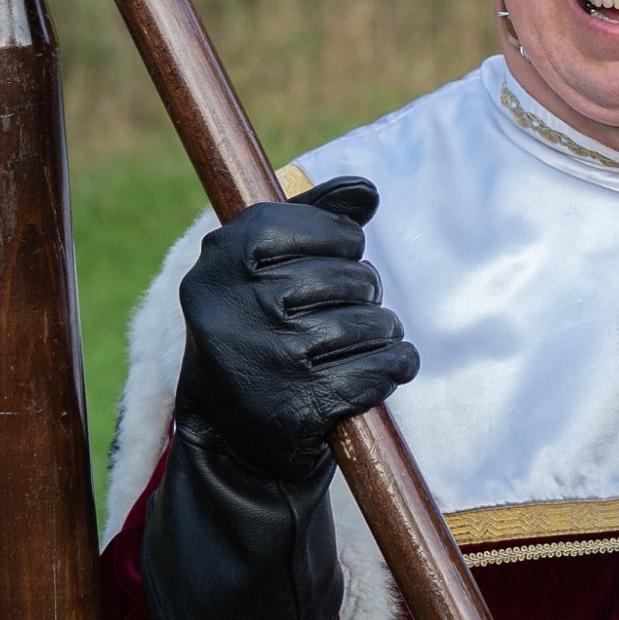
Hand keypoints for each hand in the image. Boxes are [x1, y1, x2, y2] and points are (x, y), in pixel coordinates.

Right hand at [174, 178, 418, 482]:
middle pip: (357, 278)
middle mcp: (238, 304)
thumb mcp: (262, 263)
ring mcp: (267, 357)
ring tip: (357, 342)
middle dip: (363, 294)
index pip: (333, 229)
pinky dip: (394, 367)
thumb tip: (368, 191)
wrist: (227, 428)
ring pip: (374, 324)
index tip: (331, 262)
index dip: (345, 245)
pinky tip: (381, 370)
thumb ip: (313, 214)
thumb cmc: (256, 325)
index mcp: (224, 256)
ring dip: (381, 333)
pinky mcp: (297, 406)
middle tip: (341, 311)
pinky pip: (382, 369)